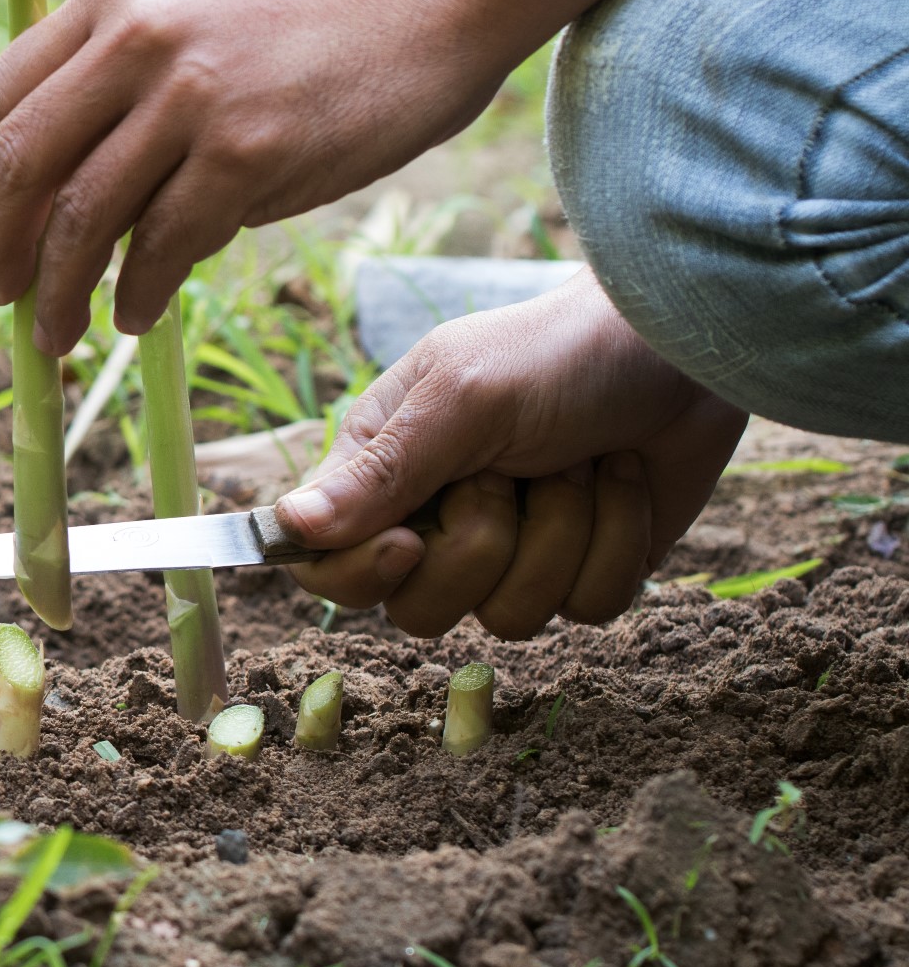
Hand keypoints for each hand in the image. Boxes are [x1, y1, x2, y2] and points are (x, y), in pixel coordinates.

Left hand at [0, 0, 535, 350]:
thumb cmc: (323, 5)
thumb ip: (129, 60)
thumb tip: (67, 166)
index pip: (3, 96)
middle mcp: (139, 37)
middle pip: (23, 164)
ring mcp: (191, 95)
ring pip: (82, 218)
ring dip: (58, 291)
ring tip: (56, 333)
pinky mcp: (247, 153)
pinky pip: (161, 247)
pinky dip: (136, 294)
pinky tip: (135, 316)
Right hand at [276, 274, 745, 637]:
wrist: (678, 347)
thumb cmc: (556, 353)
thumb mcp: (460, 400)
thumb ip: (380, 472)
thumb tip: (288, 526)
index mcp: (383, 469)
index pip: (323, 562)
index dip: (357, 573)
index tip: (408, 543)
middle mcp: (437, 520)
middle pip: (416, 610)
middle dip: (480, 549)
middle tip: (510, 475)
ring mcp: (513, 553)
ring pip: (509, 618)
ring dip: (560, 535)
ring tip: (576, 466)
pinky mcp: (583, 570)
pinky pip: (586, 608)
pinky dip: (615, 543)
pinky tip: (621, 482)